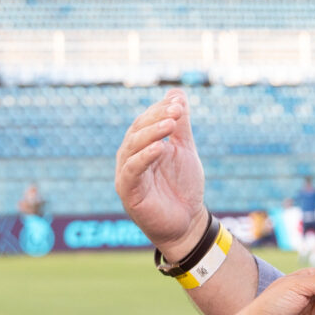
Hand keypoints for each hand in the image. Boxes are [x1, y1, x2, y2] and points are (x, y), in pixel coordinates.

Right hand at [114, 89, 209, 258]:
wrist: (187, 222)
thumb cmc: (182, 187)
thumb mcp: (184, 150)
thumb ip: (180, 125)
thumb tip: (178, 93)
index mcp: (140, 147)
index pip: (145, 121)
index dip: (160, 109)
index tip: (180, 102)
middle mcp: (129, 158)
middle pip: (137, 131)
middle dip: (157, 118)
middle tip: (177, 110)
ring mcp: (126, 175)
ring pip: (133, 147)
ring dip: (152, 133)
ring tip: (172, 124)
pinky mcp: (128, 192)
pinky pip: (133, 171)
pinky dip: (145, 157)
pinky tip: (160, 148)